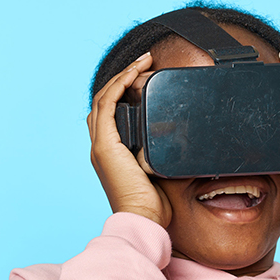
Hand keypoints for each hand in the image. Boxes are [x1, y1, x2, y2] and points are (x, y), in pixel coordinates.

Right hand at [88, 53, 170, 226]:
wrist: (142, 219)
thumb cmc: (152, 204)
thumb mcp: (156, 172)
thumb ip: (158, 153)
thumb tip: (178, 140)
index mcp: (110, 152)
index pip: (109, 113)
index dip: (122, 90)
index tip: (143, 77)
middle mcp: (100, 146)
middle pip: (104, 100)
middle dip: (123, 77)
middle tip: (144, 61)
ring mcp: (100, 144)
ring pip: (104, 98)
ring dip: (122, 75)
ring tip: (142, 61)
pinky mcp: (105, 145)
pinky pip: (108, 105)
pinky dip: (119, 85)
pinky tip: (133, 74)